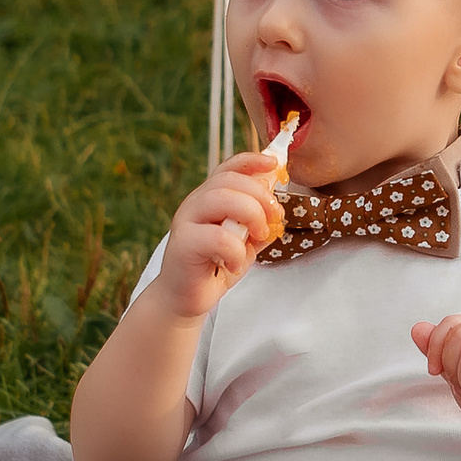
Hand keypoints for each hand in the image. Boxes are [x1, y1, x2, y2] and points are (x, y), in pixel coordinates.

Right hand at [158, 151, 289, 317]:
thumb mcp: (245, 242)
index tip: (275, 164)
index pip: (229, 168)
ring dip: (251, 215)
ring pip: (222, 199)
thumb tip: (277, 210)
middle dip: (260, 196)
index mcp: (210, 197)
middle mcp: (195, 203)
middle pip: (230, 180)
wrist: (184, 298)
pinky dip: (236, 250)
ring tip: (257, 237)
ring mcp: (186, 221)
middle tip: (273, 219)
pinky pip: (217, 237)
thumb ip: (258, 223)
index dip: (252, 161)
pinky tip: (234, 264)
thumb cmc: (215, 266)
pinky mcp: (183, 244)